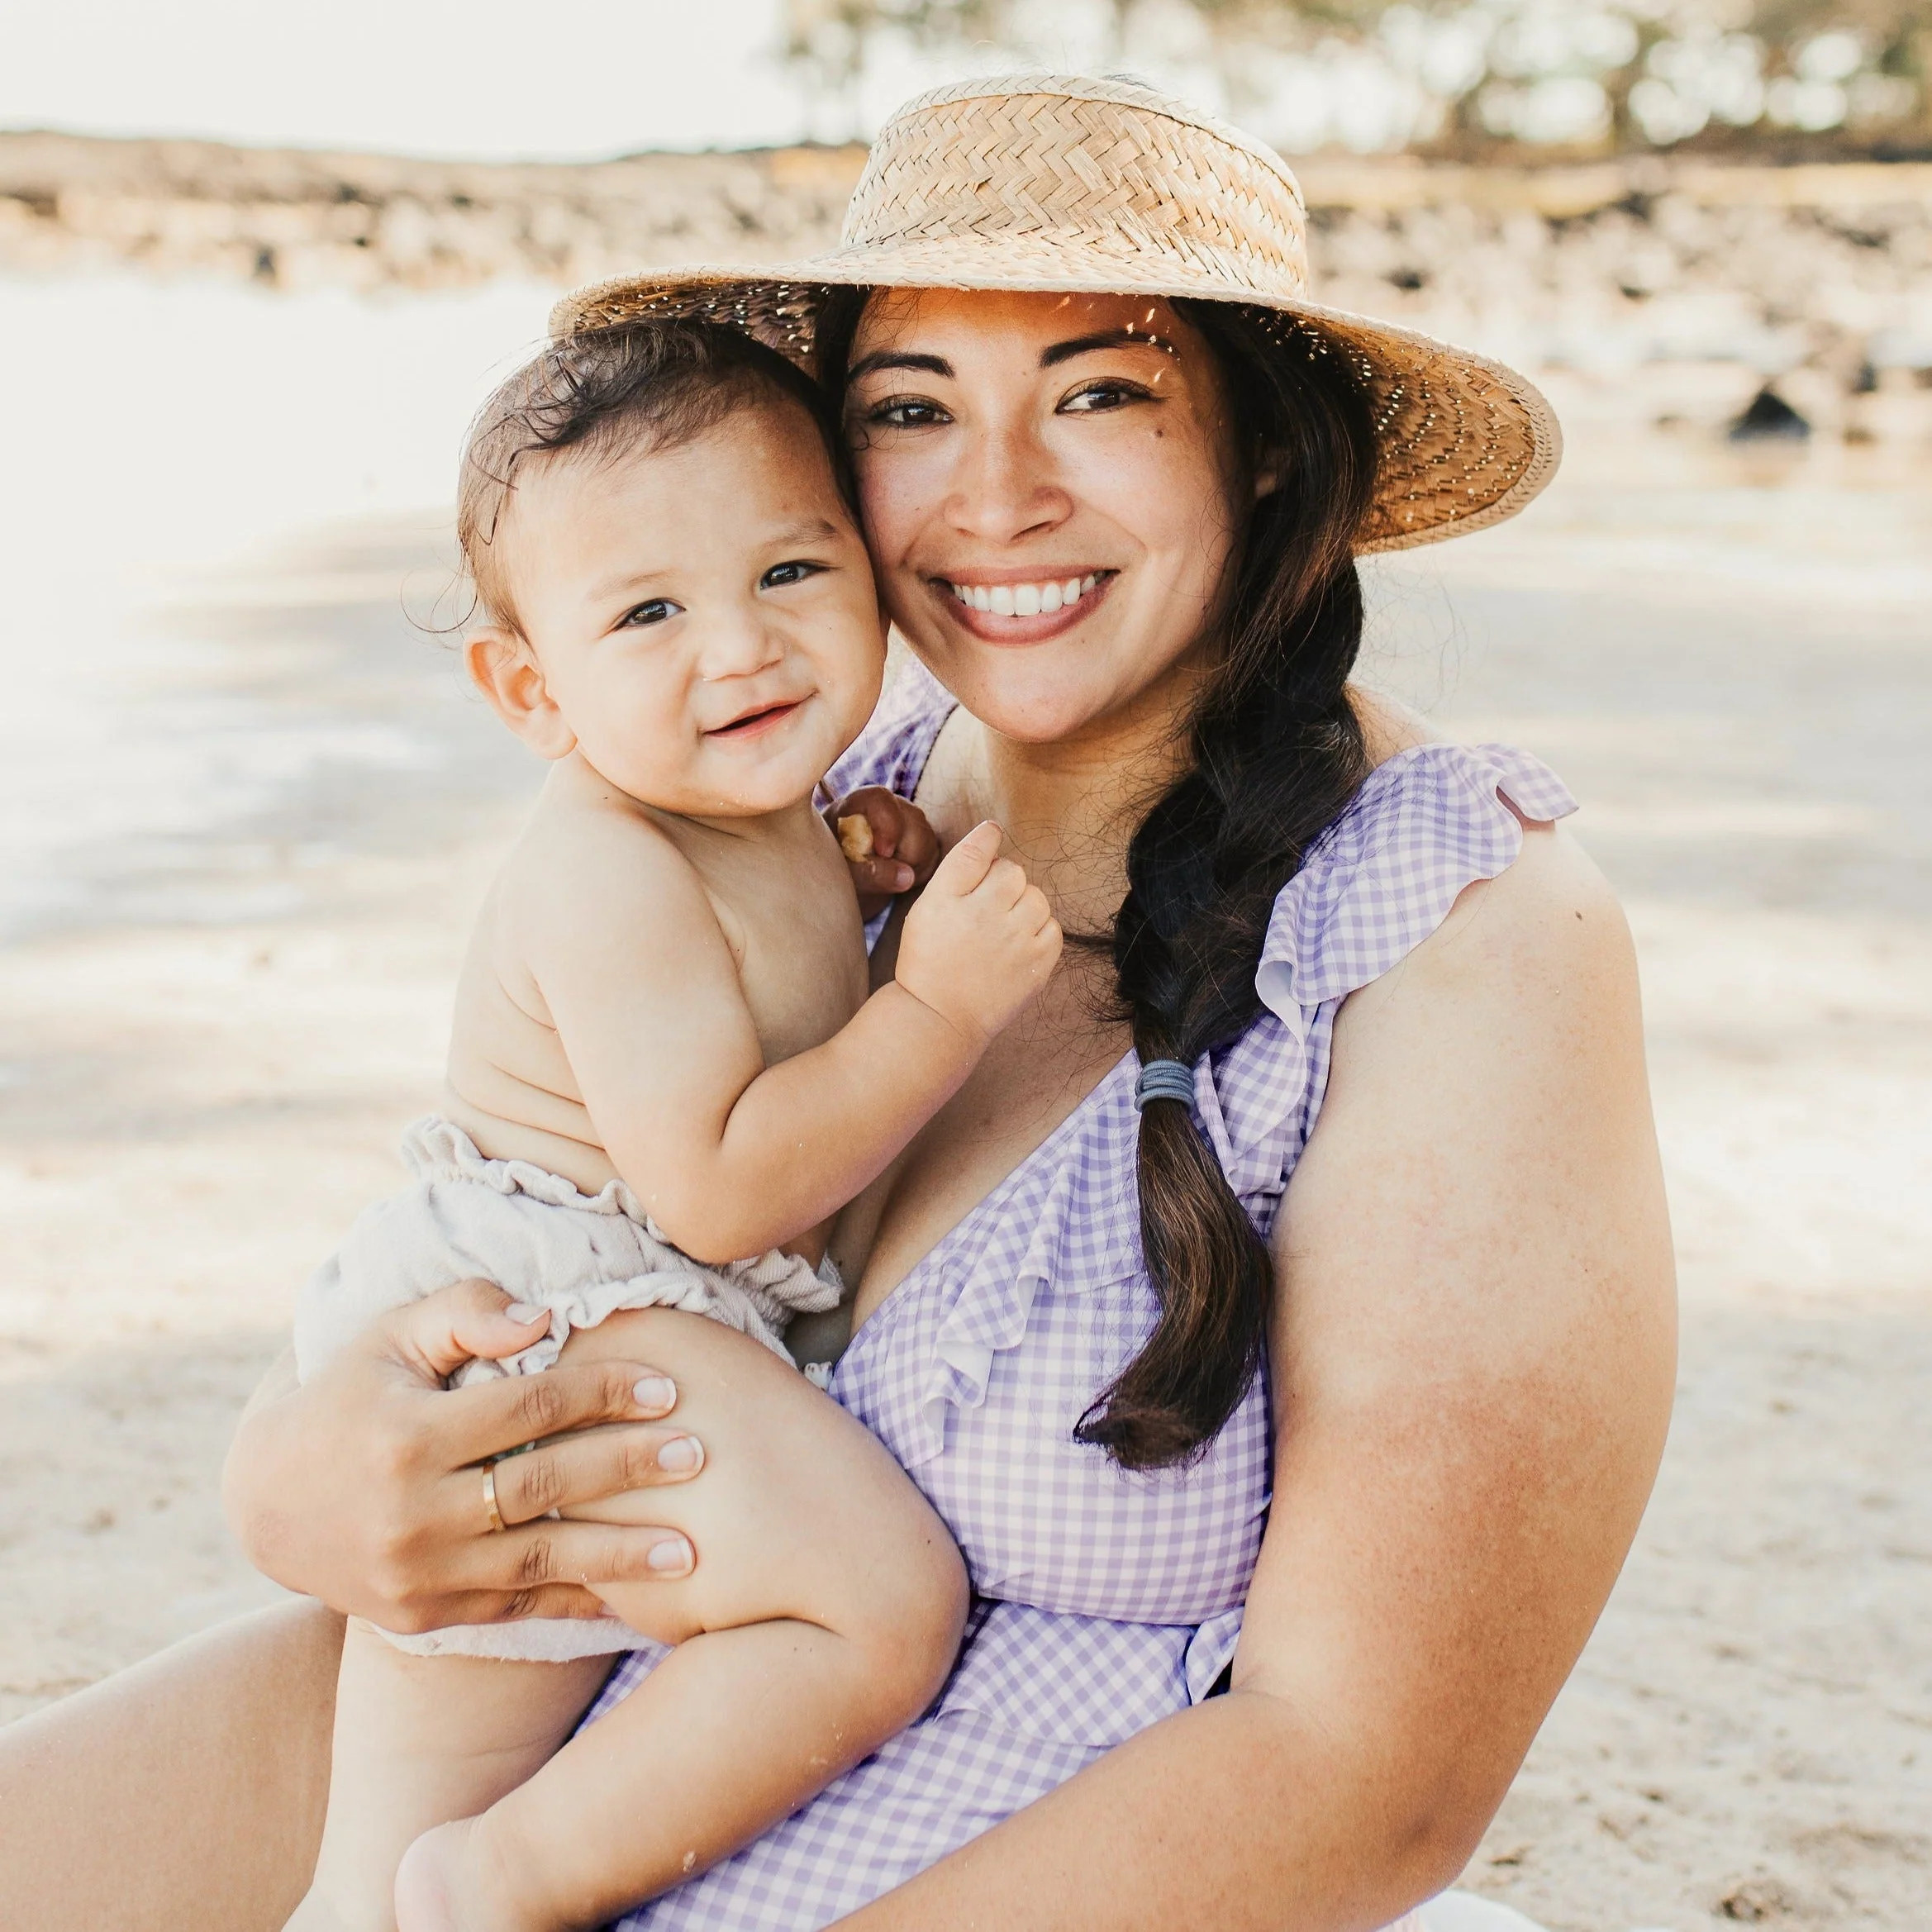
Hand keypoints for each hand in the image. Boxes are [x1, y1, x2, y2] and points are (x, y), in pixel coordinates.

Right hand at [223, 1279, 707, 1634]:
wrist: (267, 1501)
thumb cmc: (351, 1393)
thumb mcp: (391, 1335)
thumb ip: (465, 1312)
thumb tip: (544, 1317)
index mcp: (407, 1433)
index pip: (529, 1408)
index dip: (603, 1394)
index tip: (667, 1387)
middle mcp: (411, 1511)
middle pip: (544, 1486)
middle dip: (629, 1470)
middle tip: (699, 1455)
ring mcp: (416, 1572)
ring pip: (539, 1562)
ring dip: (621, 1557)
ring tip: (692, 1549)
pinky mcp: (423, 1615)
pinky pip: (515, 1607)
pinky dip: (577, 1604)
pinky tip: (635, 1600)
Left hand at [825, 786, 940, 919]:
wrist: (843, 875)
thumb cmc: (834, 867)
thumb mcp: (843, 872)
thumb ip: (868, 872)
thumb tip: (907, 877)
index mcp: (861, 802)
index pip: (882, 800)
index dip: (888, 826)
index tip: (884, 853)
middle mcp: (891, 806)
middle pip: (914, 826)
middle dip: (901, 856)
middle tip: (875, 873)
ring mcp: (911, 821)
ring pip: (928, 845)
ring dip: (910, 868)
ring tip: (883, 876)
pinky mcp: (923, 839)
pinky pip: (934, 859)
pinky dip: (918, 874)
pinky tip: (896, 876)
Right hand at [893, 821, 1062, 1047]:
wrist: (941, 1017)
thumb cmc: (930, 960)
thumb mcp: (928, 907)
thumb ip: (960, 866)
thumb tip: (993, 829)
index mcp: (950, 897)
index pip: (979, 849)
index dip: (987, 841)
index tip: (989, 840)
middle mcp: (984, 914)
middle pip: (1013, 872)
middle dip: (1002, 884)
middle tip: (982, 912)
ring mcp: (1015, 940)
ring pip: (1036, 898)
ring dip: (1023, 907)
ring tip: (1000, 930)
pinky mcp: (1037, 964)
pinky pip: (1053, 928)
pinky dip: (1039, 932)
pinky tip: (1016, 947)